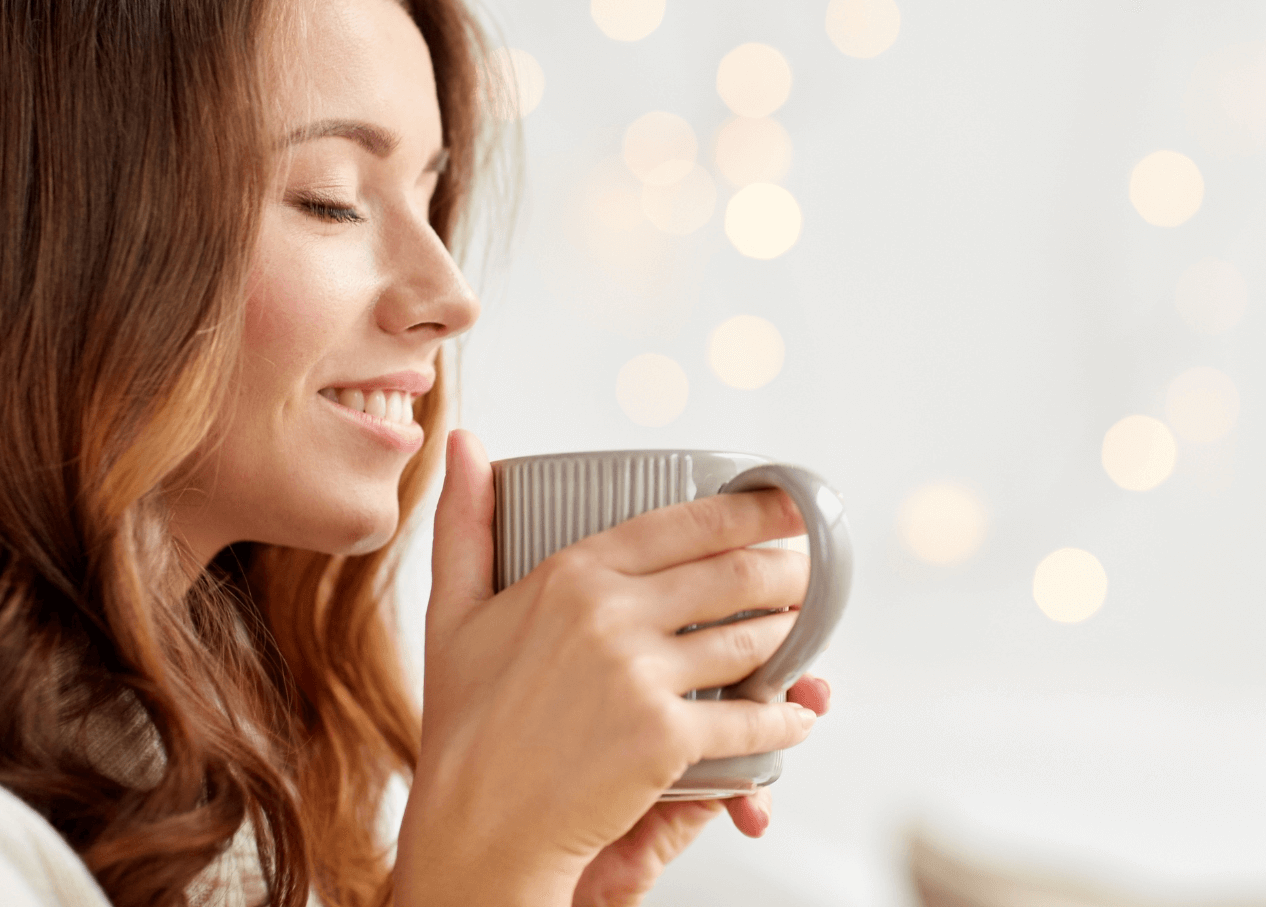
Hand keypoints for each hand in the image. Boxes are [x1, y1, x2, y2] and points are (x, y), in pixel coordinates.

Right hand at [392, 431, 819, 905]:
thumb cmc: (465, 724)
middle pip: (732, 574)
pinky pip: (749, 719)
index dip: (751, 509)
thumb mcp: (453, 613)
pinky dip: (785, 718)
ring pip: (749, 640)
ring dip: (792, 636)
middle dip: (788, 570)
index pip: (685, 524)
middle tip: (812, 570)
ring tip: (805, 630)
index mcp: (572, 575)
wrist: (474, 823)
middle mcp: (610, 613)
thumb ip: (465, 524)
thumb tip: (463, 441)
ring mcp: (639, 675)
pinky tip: (799, 714)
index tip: (788, 503)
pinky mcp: (663, 737)